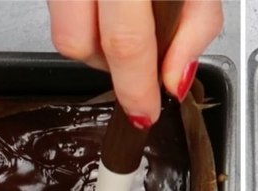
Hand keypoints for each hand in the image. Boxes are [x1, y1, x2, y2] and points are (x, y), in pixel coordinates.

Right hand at [48, 0, 223, 126]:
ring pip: (61, 27)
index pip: (125, 40)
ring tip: (129, 16)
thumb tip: (174, 80)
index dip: (134, 88)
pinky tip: (114, 1)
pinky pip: (61, 4)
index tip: (144, 112)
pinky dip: (88, 14)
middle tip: (140, 62)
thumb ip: (197, 24)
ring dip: (95, 38)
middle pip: (76, 44)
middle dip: (110, 67)